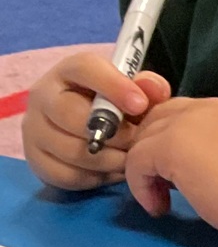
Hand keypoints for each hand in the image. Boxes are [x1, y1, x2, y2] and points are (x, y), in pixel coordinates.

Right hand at [20, 52, 172, 190]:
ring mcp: (34, 129)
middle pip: (72, 115)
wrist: (88, 130)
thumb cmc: (116, 106)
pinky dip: (97, 178)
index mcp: (69, 72)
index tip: (140, 105)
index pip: (84, 69)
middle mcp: (43, 97)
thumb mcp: (134, 92)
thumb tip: (153, 90)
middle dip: (114, 134)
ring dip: (110, 160)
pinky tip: (113, 172)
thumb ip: (148, 88)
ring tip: (130, 159)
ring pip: (72, 150)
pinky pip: (68, 175)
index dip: (114, 86)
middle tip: (138, 143)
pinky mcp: (36, 159)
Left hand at [125, 98, 217, 246]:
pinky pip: (136, 161)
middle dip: (151, 151)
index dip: (171, 141)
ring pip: (142, 138)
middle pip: (156, 119)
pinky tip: (159, 207)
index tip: (178, 174)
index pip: (182, 114)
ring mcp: (185, 124)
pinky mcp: (170, 147)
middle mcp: (205, 108)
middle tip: (164, 185)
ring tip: (161, 199)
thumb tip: (197, 170)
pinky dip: (141, 187)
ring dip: (145, 170)